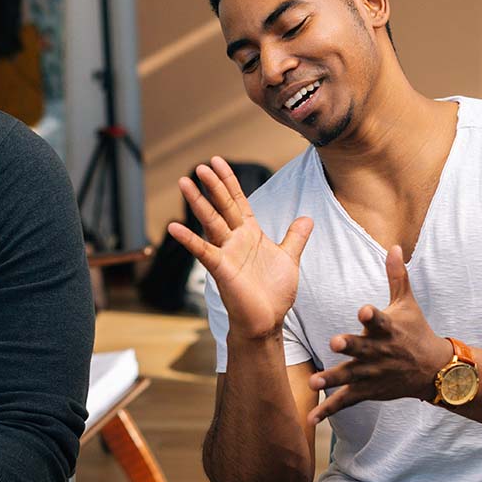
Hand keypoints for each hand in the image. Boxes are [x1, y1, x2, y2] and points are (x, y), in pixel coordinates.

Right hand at [167, 156, 311, 340]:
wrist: (267, 320)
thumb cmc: (274, 293)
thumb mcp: (289, 258)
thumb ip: (295, 237)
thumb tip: (307, 218)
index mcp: (250, 234)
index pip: (238, 201)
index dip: (228, 181)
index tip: (217, 161)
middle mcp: (235, 240)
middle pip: (222, 206)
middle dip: (212, 185)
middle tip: (199, 166)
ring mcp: (226, 253)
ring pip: (210, 222)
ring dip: (197, 202)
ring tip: (183, 183)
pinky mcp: (221, 269)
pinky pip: (203, 251)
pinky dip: (189, 239)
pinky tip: (174, 228)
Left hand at [307, 244, 447, 424]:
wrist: (433, 370)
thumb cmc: (415, 331)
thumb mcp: (407, 304)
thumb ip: (396, 276)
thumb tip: (393, 245)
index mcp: (388, 329)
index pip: (379, 319)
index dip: (371, 315)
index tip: (362, 309)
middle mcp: (380, 352)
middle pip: (362, 348)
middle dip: (349, 346)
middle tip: (334, 341)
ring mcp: (373, 374)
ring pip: (350, 376)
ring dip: (332, 379)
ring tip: (313, 382)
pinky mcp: (368, 391)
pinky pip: (347, 401)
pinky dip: (329, 410)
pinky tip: (312, 419)